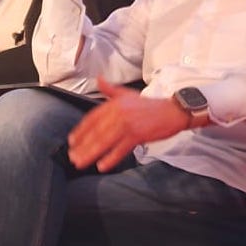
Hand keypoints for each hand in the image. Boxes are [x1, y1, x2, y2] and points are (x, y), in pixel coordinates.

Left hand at [67, 78, 190, 171]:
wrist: (173, 111)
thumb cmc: (150, 106)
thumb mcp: (128, 94)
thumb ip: (110, 89)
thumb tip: (98, 79)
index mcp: (114, 103)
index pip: (92, 118)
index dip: (81, 130)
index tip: (72, 141)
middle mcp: (118, 112)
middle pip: (95, 131)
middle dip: (82, 145)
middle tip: (72, 156)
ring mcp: (127, 124)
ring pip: (104, 141)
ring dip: (90, 153)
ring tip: (80, 163)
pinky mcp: (137, 134)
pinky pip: (120, 149)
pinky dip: (110, 158)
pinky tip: (102, 166)